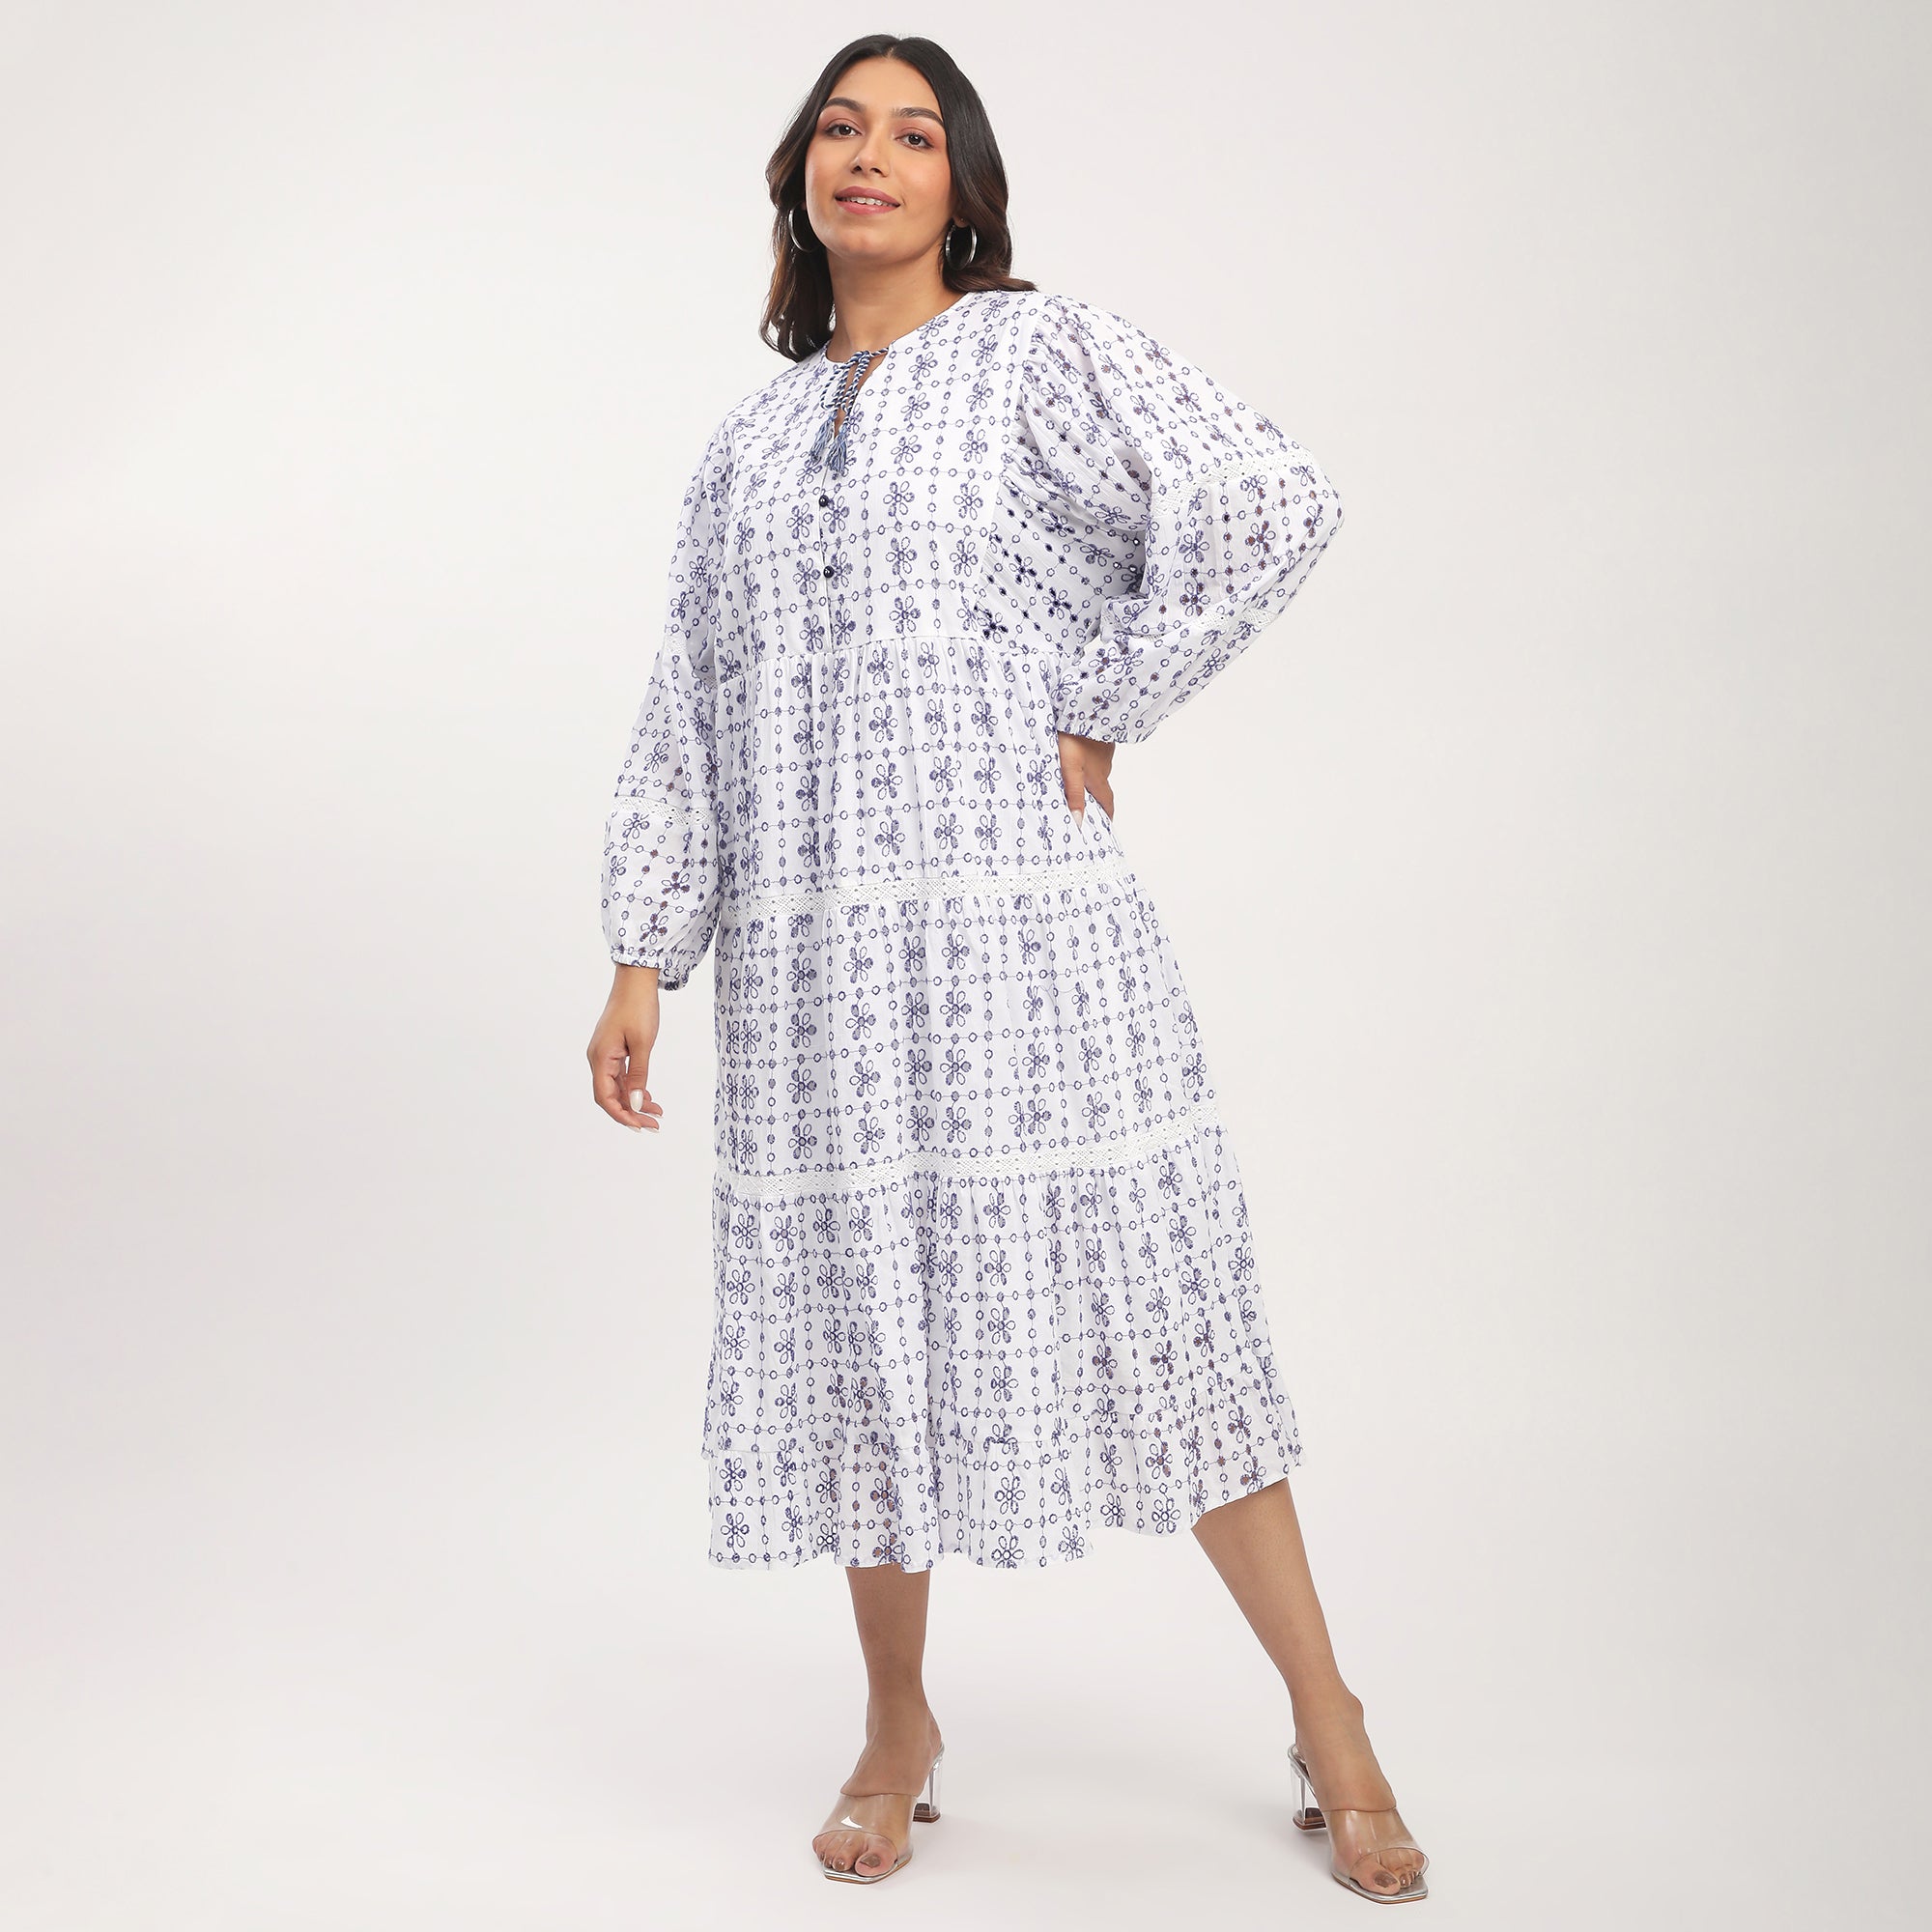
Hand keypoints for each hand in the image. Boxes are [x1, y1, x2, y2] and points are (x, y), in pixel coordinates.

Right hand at [588, 965, 665, 1131]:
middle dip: (631, 1112)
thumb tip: (635, 1103)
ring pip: (617, 1087)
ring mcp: (605, 1054)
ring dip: (635, 1101)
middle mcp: (598, 1058)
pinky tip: (648, 1096)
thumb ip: (638, 1075)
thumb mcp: (643, 1043)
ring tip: (657, 1114)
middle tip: (655, 1125)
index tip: (640, 1126)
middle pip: (610, 1096)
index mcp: (600, 1057)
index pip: (604, 1097)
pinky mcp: (614, 1050)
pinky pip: (621, 1076)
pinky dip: (634, 1087)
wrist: (636, 981)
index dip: (621, 1115)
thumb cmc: (638, 1007)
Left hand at [1057, 730, 1114, 818]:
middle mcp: (1104, 767)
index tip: (1105, 826)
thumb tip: (1078, 822)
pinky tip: (1076, 756)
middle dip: (1094, 798)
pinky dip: (1087, 761)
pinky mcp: (1099, 739)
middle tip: (1084, 805)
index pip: (1107, 804)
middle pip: (1101, 787)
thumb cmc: (1075, 739)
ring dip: (1089, 777)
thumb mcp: (1071, 770)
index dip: (1107, 816)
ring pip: (1097, 770)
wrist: (1085, 709)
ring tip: (1074, 780)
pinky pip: (1094, 755)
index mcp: (1099, 779)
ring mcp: (1104, 752)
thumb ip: (1074, 794)